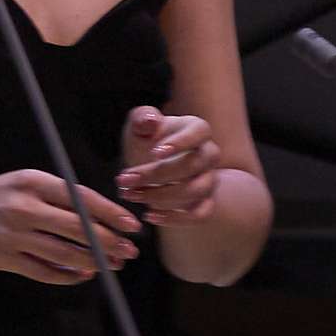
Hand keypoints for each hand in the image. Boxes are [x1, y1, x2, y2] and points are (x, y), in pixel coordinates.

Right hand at [0, 168, 141, 284]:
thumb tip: (98, 215)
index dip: (110, 213)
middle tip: (129, 252)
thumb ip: (56, 196)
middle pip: (78, 228)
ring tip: (112, 265)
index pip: (81, 198)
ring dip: (93, 261)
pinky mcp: (3, 258)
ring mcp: (13, 235)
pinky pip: (43, 271)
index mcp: (33, 182)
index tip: (132, 225)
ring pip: (64, 253)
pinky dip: (67, 276)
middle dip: (109, 242)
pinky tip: (83, 275)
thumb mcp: (23, 182)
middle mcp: (24, 207)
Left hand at [118, 105, 220, 225]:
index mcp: (197, 129)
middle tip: (124, 179)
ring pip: (197, 190)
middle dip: (156, 174)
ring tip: (131, 195)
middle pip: (194, 164)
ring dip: (162, 196)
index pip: (200, 132)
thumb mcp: (140, 126)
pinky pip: (200, 214)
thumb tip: (151, 121)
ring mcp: (210, 179)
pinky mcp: (205, 202)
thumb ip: (143, 117)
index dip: (181, 142)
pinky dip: (176, 218)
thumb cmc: (148, 140)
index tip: (155, 153)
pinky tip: (149, 216)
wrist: (153, 165)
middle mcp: (209, 154)